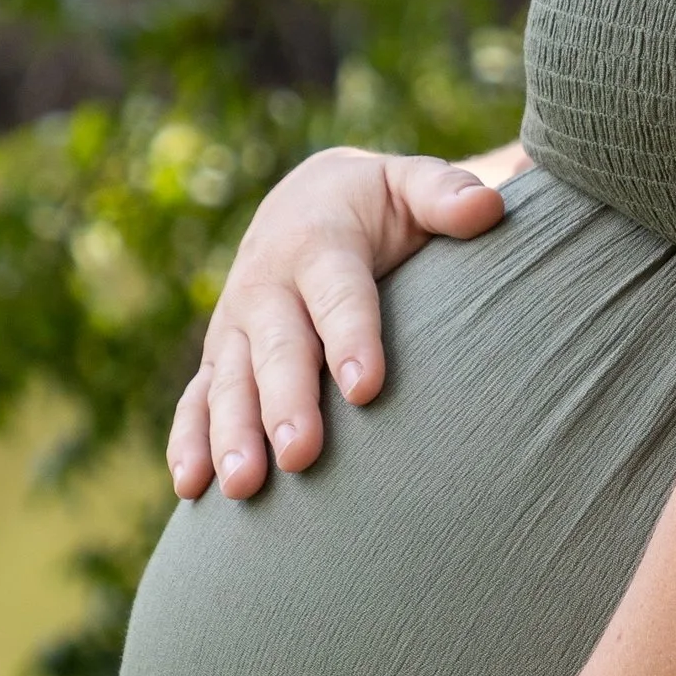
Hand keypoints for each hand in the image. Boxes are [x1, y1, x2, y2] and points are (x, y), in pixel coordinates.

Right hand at [168, 147, 514, 502]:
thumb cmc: (376, 206)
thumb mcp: (409, 185)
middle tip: (301, 455)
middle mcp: (268, 285)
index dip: (350, 337)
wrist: (305, 201)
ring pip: (229, 382)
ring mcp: (237, 326)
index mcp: (319, 242)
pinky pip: (196, 399)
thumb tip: (488, 209)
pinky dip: (188, 441)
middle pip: (277, 349)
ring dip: (232, 435)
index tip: (365, 387)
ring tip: (246, 487)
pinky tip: (194, 489)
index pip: (338, 294)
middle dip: (286, 402)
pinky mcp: (221, 357)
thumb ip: (445, 194)